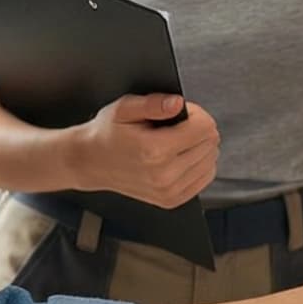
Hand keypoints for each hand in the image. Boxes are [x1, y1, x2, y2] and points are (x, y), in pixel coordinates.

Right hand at [66, 93, 219, 208]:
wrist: (91, 163)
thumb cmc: (107, 134)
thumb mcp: (124, 108)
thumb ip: (153, 103)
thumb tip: (177, 103)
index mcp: (154, 150)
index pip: (204, 128)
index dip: (196, 114)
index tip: (182, 112)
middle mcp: (164, 174)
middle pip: (210, 144)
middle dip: (198, 129)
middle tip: (176, 126)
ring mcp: (169, 190)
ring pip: (211, 161)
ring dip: (200, 147)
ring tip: (176, 141)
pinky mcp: (172, 200)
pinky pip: (204, 178)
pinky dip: (199, 164)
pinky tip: (181, 156)